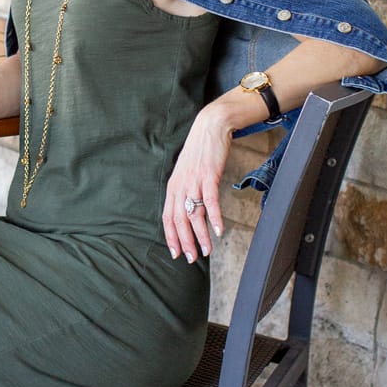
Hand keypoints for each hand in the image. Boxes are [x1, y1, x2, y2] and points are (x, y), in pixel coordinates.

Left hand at [162, 104, 231, 261]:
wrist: (210, 126)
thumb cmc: (200, 151)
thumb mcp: (187, 172)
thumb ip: (186, 190)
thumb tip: (190, 210)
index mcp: (173, 186)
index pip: (167, 217)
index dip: (171, 237)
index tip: (176, 253)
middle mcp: (180, 186)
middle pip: (179, 220)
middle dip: (185, 243)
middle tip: (192, 259)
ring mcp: (193, 181)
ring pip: (194, 215)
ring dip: (200, 236)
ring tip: (206, 251)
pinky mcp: (208, 175)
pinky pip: (210, 201)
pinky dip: (214, 217)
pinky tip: (218, 231)